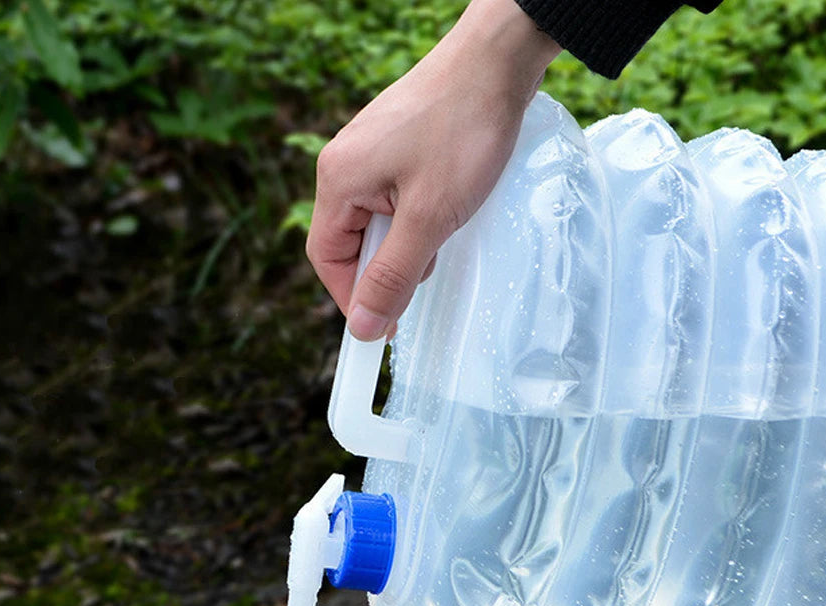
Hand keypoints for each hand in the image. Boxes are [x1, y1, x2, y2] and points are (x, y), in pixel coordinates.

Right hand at [306, 0, 559, 340]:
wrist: (498, 61)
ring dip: (407, 241)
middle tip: (427, 268)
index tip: (385, 326)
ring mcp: (369, 152)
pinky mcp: (396, 145)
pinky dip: (418, 216)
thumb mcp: (429, 218)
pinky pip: (394, 198)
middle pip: (349, 243)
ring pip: (376, 223)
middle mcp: (344, 164)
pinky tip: (447, 207)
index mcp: (338, 180)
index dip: (354, 298)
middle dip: (386, 266)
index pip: (327, 260)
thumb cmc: (463, 131)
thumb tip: (363, 325)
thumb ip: (393, 275)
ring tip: (444, 226)